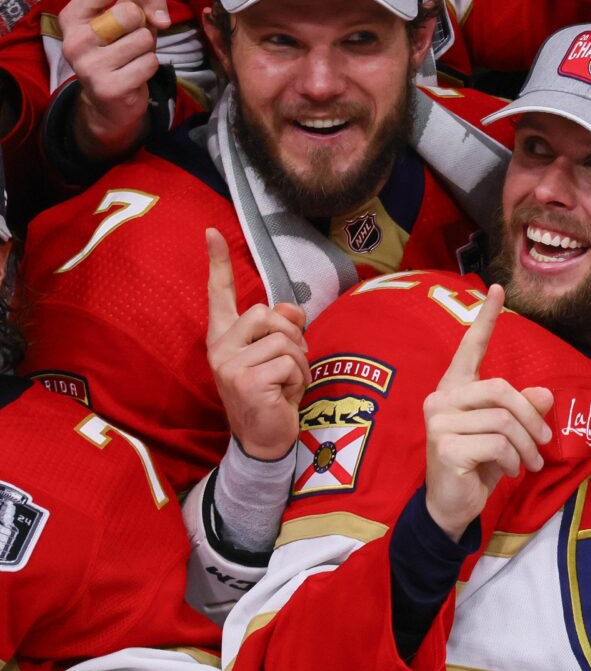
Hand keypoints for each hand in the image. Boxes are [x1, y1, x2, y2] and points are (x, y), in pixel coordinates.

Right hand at [61, 0, 172, 164]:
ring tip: (132, 57)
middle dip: (143, 24)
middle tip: (132, 38)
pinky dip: (151, 67)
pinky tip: (133, 74)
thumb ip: (147, 2)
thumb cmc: (121, 48)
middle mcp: (74, 38)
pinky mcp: (106, 86)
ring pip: (144, 38)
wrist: (107, 100)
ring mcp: (87, 64)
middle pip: (130, 12)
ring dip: (148, 48)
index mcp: (74, 15)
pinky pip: (150, 63)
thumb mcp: (132, 19)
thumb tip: (161, 20)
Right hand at [204, 230, 308, 463]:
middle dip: (292, 336)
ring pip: (284, 338)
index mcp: (224, 337)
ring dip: (299, 362)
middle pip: (267, 313)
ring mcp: (228, 365)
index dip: (217, 262)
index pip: (218, 294)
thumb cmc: (273, 393)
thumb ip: (281, 327)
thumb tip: (289, 308)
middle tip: (287, 365)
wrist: (265, 439)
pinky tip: (283, 396)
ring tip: (286, 384)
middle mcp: (219, 348)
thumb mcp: (278, 354)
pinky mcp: (244, 381)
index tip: (211, 231)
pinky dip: (298, 379)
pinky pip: (289, 362)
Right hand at [421, 285, 554, 542]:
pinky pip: (497, 443)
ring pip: (503, 418)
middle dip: (531, 416)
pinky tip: (507, 472)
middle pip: (502, 389)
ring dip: (526, 445)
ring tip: (527, 463)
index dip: (485, 319)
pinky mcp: (444, 445)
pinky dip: (512, 459)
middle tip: (544, 442)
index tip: (497, 289)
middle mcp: (441, 399)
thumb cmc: (478, 465)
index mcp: (455, 389)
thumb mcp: (506, 434)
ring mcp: (439, 421)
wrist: (451, 505)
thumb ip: (523, 409)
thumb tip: (545, 394)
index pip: (470, 348)